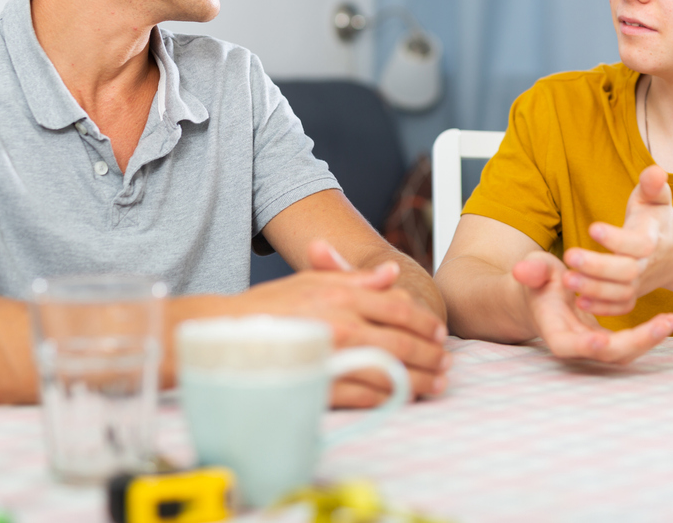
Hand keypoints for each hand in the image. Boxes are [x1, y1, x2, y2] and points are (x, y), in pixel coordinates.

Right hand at [240, 241, 448, 406]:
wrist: (226, 334)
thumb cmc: (269, 306)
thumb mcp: (312, 280)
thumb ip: (355, 278)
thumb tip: (392, 274)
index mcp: (341, 296)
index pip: (396, 308)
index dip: (423, 322)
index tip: (438, 333)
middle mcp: (340, 325)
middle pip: (400, 343)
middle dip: (430, 356)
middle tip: (446, 364)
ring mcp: (331, 358)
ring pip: (388, 372)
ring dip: (418, 382)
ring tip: (435, 386)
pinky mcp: (320, 386)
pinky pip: (364, 396)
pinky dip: (387, 398)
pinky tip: (400, 398)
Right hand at [512, 250, 672, 363]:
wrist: (544, 292)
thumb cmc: (537, 279)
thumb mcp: (535, 268)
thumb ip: (532, 270)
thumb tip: (522, 269)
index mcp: (553, 328)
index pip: (566, 346)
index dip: (583, 347)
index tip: (601, 340)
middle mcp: (575, 342)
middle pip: (605, 355)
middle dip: (636, 342)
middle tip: (664, 323)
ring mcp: (592, 344)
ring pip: (622, 353)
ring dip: (648, 340)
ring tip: (671, 320)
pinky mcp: (606, 339)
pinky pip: (630, 343)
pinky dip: (648, 334)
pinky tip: (668, 320)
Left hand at [571, 165, 672, 313]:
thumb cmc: (656, 219)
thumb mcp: (656, 199)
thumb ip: (653, 185)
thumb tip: (654, 171)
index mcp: (651, 239)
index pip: (636, 243)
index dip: (615, 238)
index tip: (592, 228)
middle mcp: (646, 264)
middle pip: (626, 272)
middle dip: (597, 266)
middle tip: (569, 256)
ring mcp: (640, 283)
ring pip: (620, 293)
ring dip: (593, 289)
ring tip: (566, 280)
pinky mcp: (633, 295)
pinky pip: (621, 307)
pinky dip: (603, 308)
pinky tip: (579, 302)